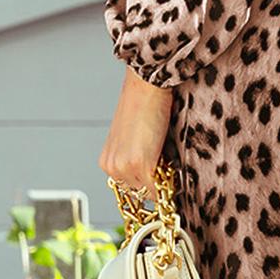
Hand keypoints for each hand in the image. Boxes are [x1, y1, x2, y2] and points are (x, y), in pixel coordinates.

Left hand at [99, 67, 175, 193]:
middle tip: (167, 171)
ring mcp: (124, 167)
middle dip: (154, 184)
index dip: (146, 184)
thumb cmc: (141, 105)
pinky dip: (167, 184)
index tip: (159, 179)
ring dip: (161, 183)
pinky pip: (157, 188)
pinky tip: (171, 169)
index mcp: (107, 160)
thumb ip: (136, 158)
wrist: (144, 86)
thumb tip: (153, 175)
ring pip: (149, 192)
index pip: (129, 187)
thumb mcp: (132, 138)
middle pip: (139, 192)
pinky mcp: (140, 163)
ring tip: (168, 165)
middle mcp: (111, 166)